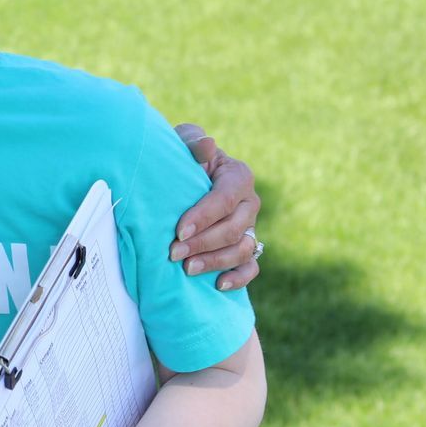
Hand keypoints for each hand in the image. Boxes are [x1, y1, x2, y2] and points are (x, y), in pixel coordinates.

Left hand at [169, 123, 261, 291]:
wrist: (182, 181)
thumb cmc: (181, 159)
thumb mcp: (183, 143)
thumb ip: (193, 141)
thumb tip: (207, 144)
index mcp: (238, 176)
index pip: (225, 199)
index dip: (203, 216)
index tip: (179, 231)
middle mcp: (250, 203)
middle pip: (233, 228)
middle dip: (203, 243)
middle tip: (173, 253)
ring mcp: (250, 227)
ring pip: (243, 249)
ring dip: (215, 262)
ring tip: (187, 269)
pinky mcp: (247, 247)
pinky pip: (252, 267)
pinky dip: (239, 278)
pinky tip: (218, 285)